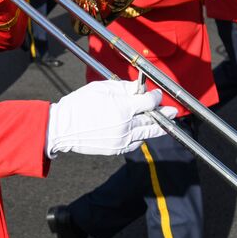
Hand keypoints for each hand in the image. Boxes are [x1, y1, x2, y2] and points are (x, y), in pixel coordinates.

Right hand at [45, 79, 175, 156]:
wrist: (62, 128)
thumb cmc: (79, 105)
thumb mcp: (101, 89)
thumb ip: (124, 88)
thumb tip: (139, 88)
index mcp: (122, 108)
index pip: (148, 102)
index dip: (155, 97)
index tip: (156, 94)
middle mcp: (125, 126)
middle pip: (152, 120)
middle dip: (164, 115)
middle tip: (173, 112)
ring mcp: (121, 140)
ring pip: (146, 134)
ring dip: (156, 128)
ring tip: (165, 125)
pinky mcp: (116, 149)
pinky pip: (135, 143)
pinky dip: (140, 137)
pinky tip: (142, 133)